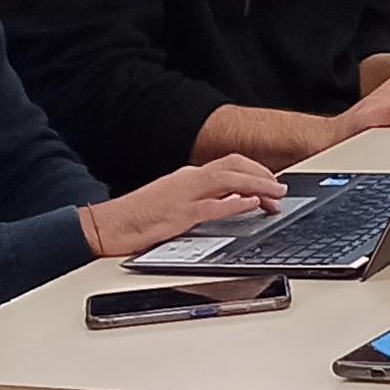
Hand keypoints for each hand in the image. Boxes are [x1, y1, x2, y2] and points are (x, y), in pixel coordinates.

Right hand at [81, 154, 286, 259]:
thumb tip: (229, 203)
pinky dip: (235, 204)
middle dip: (262, 176)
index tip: (272, 182)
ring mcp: (183, 196)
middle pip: (234, 166)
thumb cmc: (138, 217)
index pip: (230, 164)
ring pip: (229, 180)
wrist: (107, 225)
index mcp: (188, 177)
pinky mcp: (178, 216)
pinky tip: (251, 205)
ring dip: (257, 186)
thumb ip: (200, 200)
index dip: (255, 171)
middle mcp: (188, 180)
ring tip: (276, 195)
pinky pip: (212, 207)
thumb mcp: (173, 202)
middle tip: (281, 190)